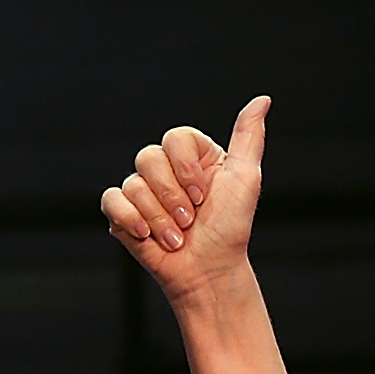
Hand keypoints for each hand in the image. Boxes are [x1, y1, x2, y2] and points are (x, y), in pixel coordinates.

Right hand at [102, 99, 269, 305]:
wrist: (209, 273)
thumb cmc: (230, 229)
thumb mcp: (246, 179)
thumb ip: (249, 137)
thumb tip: (262, 100)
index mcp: (192, 156)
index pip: (175, 137)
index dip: (186, 168)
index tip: (203, 195)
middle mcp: (166, 169)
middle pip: (148, 157)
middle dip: (171, 196)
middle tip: (190, 220)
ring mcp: (142, 191)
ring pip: (133, 184)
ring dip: (159, 218)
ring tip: (176, 238)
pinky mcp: (124, 214)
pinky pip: (112, 200)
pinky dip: (130, 219)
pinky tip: (148, 237)